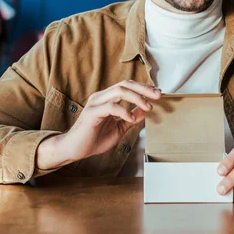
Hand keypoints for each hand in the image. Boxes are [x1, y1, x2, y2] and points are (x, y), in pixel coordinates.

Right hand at [36, 80, 161, 169]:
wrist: (75, 149)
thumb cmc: (94, 138)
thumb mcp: (119, 128)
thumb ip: (131, 117)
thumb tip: (145, 110)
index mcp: (108, 98)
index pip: (128, 86)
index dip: (144, 88)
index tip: (158, 93)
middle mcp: (101, 97)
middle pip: (125, 84)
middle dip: (144, 88)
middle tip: (158, 95)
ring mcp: (96, 103)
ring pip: (119, 91)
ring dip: (137, 97)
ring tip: (148, 107)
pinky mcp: (92, 113)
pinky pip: (110, 107)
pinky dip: (124, 111)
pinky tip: (131, 119)